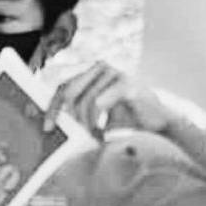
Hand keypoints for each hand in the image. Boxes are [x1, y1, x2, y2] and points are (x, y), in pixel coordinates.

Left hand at [44, 61, 171, 138]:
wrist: (157, 122)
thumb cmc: (125, 119)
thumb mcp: (95, 116)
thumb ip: (77, 114)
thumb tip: (50, 126)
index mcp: (91, 74)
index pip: (63, 87)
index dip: (52, 107)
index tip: (48, 127)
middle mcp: (101, 68)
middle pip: (70, 93)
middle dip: (73, 118)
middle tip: (80, 136)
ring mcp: (115, 72)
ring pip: (86, 101)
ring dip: (89, 124)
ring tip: (96, 136)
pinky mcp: (126, 82)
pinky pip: (101, 101)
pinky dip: (99, 120)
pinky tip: (104, 130)